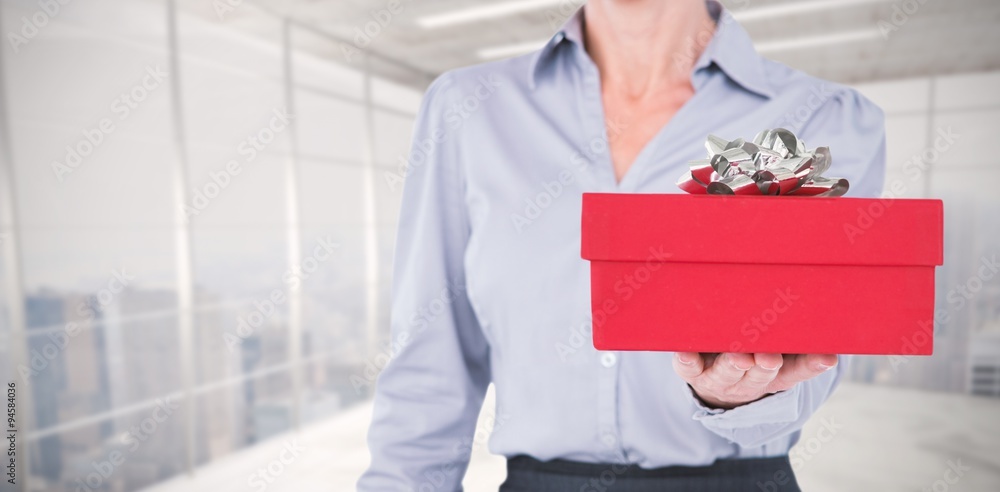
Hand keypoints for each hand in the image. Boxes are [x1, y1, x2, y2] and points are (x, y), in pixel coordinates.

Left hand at [672, 352, 838, 409]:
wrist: (714, 386)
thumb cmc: (753, 356)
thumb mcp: (778, 354)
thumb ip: (795, 338)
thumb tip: (824, 312)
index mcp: (775, 374)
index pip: (797, 370)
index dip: (812, 365)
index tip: (827, 357)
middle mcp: (748, 380)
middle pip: (760, 375)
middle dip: (766, 365)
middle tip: (769, 358)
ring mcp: (719, 377)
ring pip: (727, 372)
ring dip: (733, 365)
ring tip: (739, 358)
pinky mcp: (692, 371)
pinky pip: (689, 367)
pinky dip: (687, 360)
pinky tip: (686, 353)